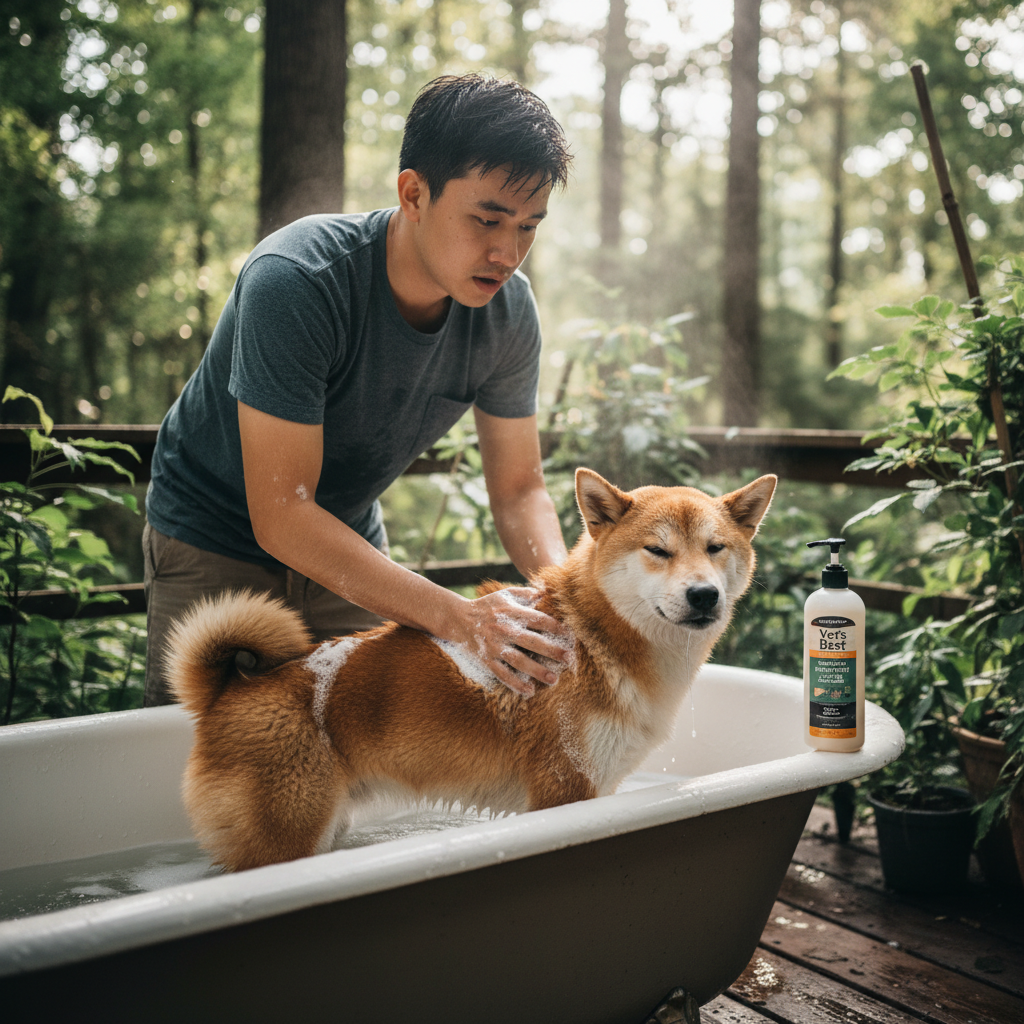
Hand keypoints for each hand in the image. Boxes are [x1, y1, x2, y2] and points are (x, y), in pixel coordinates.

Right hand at [448, 586, 572, 696]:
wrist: (457, 618)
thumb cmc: (486, 606)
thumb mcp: (504, 595)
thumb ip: (526, 594)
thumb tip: (546, 592)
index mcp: (512, 612)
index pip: (539, 620)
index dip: (556, 627)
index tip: (570, 636)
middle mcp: (504, 629)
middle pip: (532, 641)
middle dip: (552, 651)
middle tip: (570, 659)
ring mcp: (495, 646)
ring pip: (519, 661)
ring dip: (537, 671)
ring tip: (553, 679)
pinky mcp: (486, 659)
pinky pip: (502, 674)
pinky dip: (515, 684)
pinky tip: (529, 691)